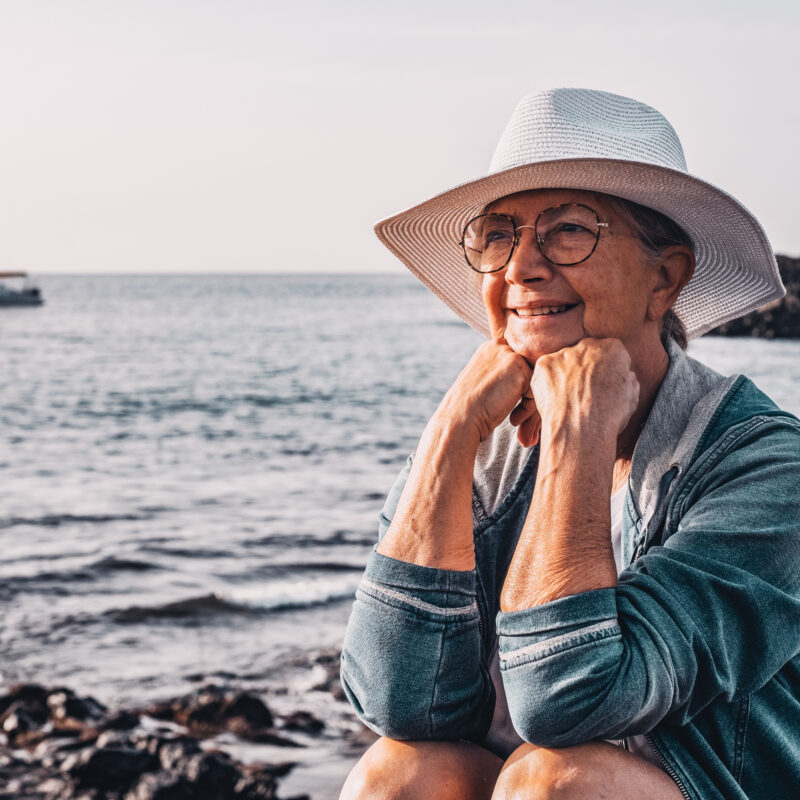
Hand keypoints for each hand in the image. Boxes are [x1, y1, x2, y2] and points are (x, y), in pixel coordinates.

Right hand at [437, 338, 535, 443]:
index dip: (518, 384)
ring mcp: (511, 356)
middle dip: (527, 391)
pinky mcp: (520, 370)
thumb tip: (522, 381)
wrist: (460, 419)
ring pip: (536, 378)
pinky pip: (537, 389)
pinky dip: (529, 408)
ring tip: (515, 417)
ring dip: (529, 400)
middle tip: (514, 413)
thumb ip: (502, 373)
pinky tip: (514, 418)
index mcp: (491, 348)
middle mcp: (500, 346)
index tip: (504, 402)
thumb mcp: (484, 382)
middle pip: (529, 368)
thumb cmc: (470, 408)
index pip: (518, 362)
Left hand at [530, 338, 638, 454]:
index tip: (604, 385)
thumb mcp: (631, 397)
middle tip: (584, 393)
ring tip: (569, 400)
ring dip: (566, 376)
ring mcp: (563, 354)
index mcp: (613, 349)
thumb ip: (626, 378)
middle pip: (586, 354)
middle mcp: (587, 346)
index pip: (610, 352)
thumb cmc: (608, 418)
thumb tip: (622, 375)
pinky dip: (548, 384)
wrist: (580, 430)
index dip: (607, 371)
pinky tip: (556, 399)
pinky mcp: (544, 364)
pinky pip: (546, 371)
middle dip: (585, 370)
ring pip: (564, 362)